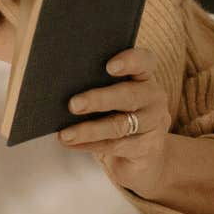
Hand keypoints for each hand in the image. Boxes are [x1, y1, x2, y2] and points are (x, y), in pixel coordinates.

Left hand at [58, 47, 175, 192]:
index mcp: (143, 76)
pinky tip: (71, 143)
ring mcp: (152, 123)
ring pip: (119, 125)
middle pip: (128, 95)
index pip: (143, 61)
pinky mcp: (147, 147)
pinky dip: (89, 145)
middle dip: (98, 100)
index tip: (109, 66)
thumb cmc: (118, 112)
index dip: (129, 61)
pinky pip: (115, 146)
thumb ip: (95, 83)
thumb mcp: (112, 94)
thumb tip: (60, 83)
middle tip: (73, 105)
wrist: (143, 152)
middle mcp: (152, 97)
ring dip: (89, 130)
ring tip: (65, 134)